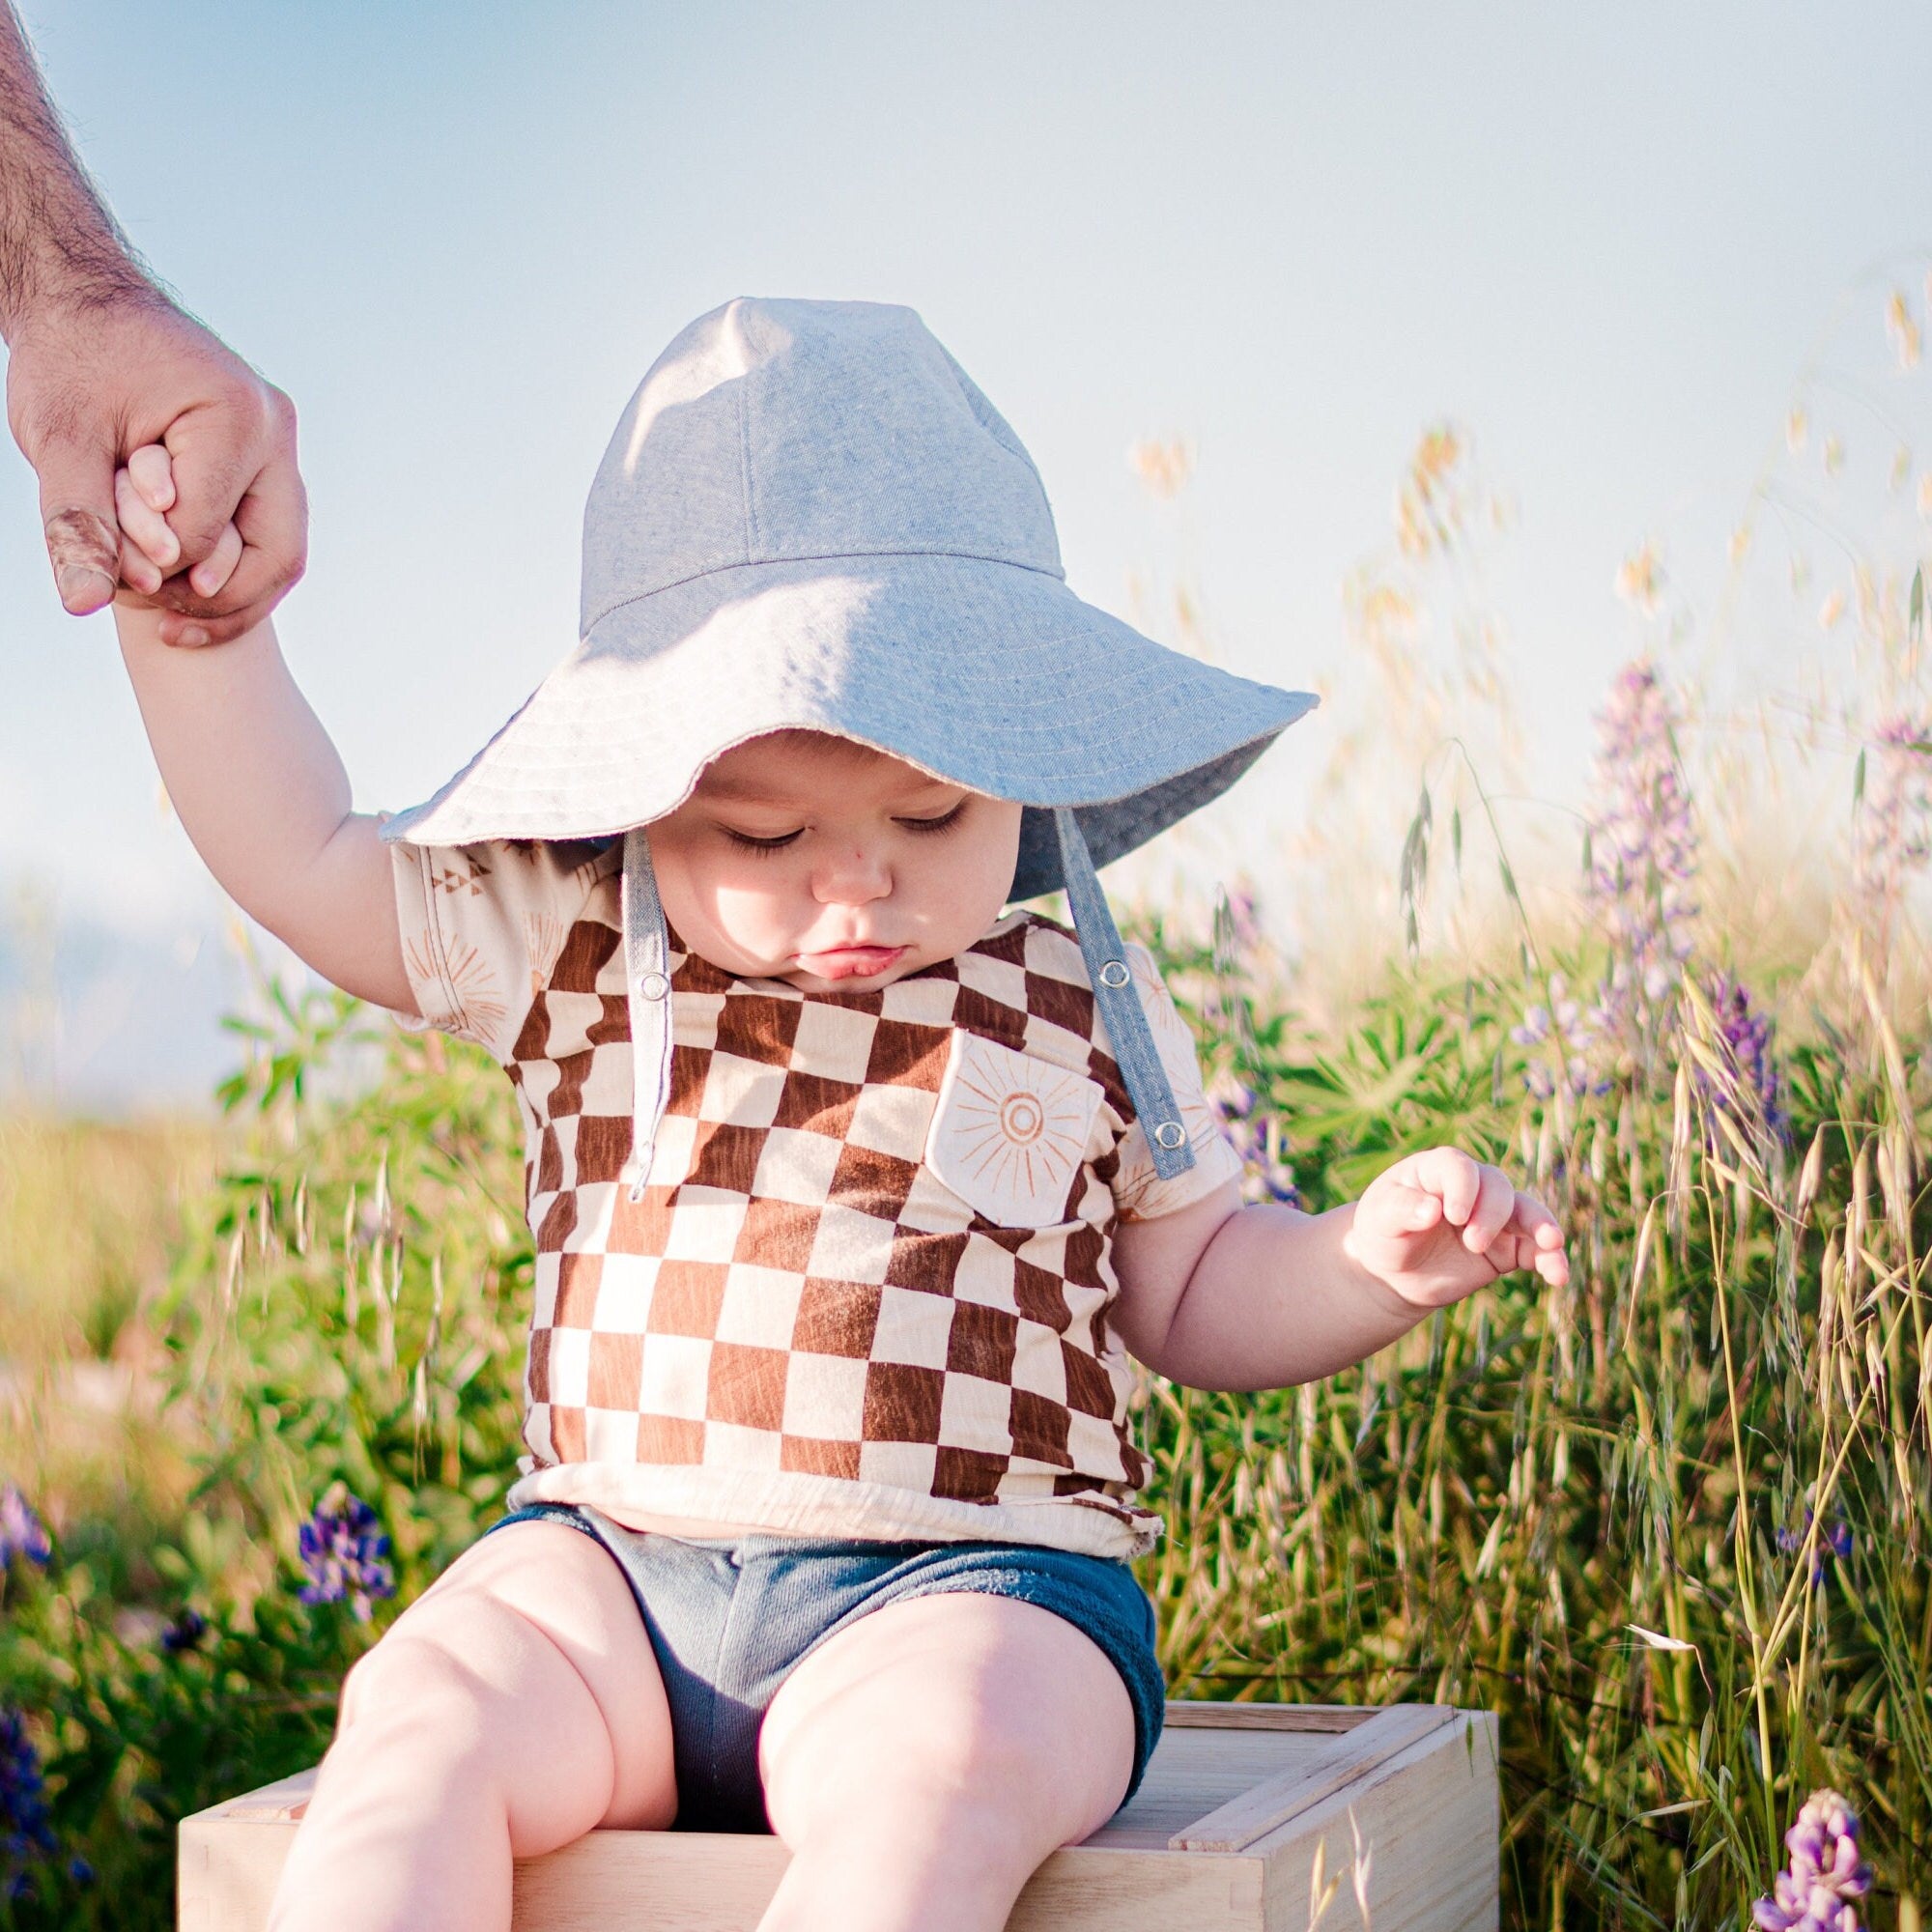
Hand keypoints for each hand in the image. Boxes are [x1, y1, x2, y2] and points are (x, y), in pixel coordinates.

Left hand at [5, 290, 304, 643]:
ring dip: (233, 598)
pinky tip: (189, 597)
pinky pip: (270, 534)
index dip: (157, 570)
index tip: (112, 576)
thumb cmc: (70, 361)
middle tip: (162, 627)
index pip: (206, 534)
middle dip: (217, 603)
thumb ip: (77, 522)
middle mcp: (275, 431)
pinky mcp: (269, 457)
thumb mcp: (61, 440)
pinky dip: (234, 572)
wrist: (87, 302)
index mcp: (235, 416)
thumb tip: (82, 604)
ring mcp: (280, 444)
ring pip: (283, 554)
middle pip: (276, 556)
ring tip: (173, 622)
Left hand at [1342, 1146, 1568, 1306]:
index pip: (1459, 1168)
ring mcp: (1493, 1218)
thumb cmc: (1383, 1234)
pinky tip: (1558, 1275)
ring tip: (1551, 1243)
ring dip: (1541, 1225)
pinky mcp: (1507, 1249)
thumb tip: (1431, 1209)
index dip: (1463, 1189)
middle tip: (1472, 1243)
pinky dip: (1550, 1259)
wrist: (1394, 1271)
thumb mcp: (1380, 1219)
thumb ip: (1402, 1210)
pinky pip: (1536, 1250)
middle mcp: (1472, 1188)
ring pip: (1526, 1212)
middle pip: (1497, 1187)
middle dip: (1491, 1214)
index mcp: (1437, 1171)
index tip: (1453, 1217)